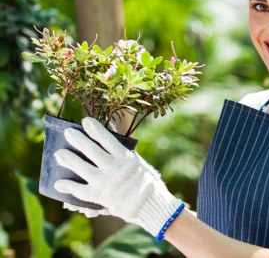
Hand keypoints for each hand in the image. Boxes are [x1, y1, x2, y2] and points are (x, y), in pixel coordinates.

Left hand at [54, 117, 182, 236]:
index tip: (85, 121)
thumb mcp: (139, 163)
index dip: (95, 129)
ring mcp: (106, 183)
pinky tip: (59, 183)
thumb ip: (125, 154)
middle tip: (67, 132)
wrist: (150, 206)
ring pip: (82, 169)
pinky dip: (69, 187)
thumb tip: (113, 140)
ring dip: (69, 160)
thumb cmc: (147, 183)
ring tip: (59, 154)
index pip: (108, 139)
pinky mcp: (100, 197)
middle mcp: (115, 169)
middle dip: (78, 140)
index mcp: (126, 158)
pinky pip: (80, 191)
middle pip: (92, 151)